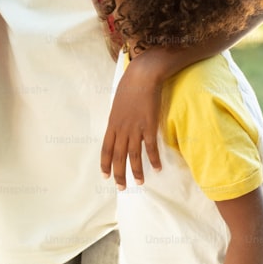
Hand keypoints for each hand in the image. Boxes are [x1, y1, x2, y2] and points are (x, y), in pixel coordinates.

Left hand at [100, 52, 163, 189]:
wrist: (142, 76)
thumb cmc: (130, 86)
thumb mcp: (117, 104)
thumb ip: (117, 119)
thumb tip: (118, 128)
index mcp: (112, 124)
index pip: (105, 149)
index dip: (105, 164)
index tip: (105, 176)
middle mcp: (121, 129)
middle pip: (118, 156)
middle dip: (119, 174)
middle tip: (121, 187)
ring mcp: (135, 128)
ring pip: (134, 156)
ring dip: (136, 171)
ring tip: (140, 182)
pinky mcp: (149, 126)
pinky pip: (151, 147)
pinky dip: (154, 159)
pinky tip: (157, 168)